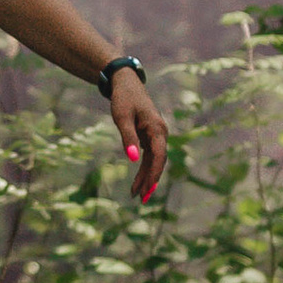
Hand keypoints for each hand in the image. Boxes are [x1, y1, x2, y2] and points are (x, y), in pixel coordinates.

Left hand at [109, 71, 167, 201]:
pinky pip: (149, 156)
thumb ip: (128, 138)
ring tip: (136, 194)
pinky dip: (143, 168)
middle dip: (150, 181)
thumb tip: (133, 159)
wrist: (125, 83)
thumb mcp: (122, 118)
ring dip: (146, 177)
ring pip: (154, 160)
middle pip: (158, 162)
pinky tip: (138, 180)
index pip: (159, 157)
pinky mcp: (149, 136)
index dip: (153, 175)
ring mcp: (156, 135)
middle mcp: (160, 133)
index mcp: (158, 129)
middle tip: (141, 199)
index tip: (146, 190)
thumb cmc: (123, 99)